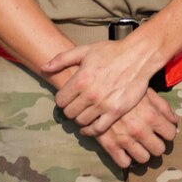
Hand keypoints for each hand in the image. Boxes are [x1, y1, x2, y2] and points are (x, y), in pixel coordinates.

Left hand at [44, 38, 166, 136]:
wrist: (137, 57)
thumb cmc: (111, 52)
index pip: (60, 100)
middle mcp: (90, 94)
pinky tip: (89, 127)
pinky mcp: (115, 112)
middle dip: (70, 110)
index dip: (62, 100)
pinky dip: (90, 130)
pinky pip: (97, 129)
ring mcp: (103, 105)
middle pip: (69, 113)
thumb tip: (44, 68)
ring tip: (83, 113)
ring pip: (81, 122)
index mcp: (80, 79)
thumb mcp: (85, 50)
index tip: (67, 98)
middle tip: (75, 106)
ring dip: (80, 119)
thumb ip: (62, 59)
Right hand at [95, 90, 177, 168]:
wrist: (94, 91)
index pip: (171, 134)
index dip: (167, 132)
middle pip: (159, 150)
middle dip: (157, 144)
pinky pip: (124, 163)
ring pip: (144, 159)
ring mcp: (125, 139)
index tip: (162, 131)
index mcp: (151, 115)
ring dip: (143, 152)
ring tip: (139, 145)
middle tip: (151, 139)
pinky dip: (126, 158)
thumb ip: (162, 106)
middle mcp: (140, 129)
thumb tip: (175, 121)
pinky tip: (125, 149)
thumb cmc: (122, 89)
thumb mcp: (145, 91)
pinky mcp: (110, 146)